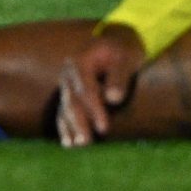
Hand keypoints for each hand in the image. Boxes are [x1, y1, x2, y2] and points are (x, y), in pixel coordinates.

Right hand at [54, 24, 145, 147]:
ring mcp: (66, 85)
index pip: (85, 89)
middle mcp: (68, 73)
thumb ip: (119, 76)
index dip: (94, 109)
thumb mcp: (126, 58)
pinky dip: (65, 127)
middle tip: (86, 142)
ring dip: (71, 128)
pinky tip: (68, 143)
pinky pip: (64, 112)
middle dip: (79, 122)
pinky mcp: (69, 95)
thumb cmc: (123, 52)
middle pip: (72, 101)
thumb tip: (113, 99)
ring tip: (78, 145)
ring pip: (66, 109)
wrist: (115, 45)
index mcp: (80, 61)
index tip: (104, 128)